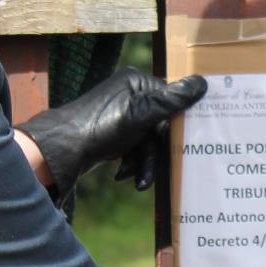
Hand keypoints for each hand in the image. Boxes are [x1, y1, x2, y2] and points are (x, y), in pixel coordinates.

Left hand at [18, 68, 206, 195]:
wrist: (63, 151)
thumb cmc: (101, 127)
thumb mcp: (141, 115)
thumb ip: (171, 101)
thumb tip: (202, 82)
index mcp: (137, 83)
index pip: (172, 100)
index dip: (179, 124)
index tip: (190, 143)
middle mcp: (129, 94)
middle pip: (160, 124)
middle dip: (156, 152)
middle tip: (154, 173)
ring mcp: (121, 113)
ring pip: (147, 140)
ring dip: (144, 163)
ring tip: (139, 183)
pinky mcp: (114, 131)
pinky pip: (134, 146)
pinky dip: (132, 162)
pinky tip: (123, 176)